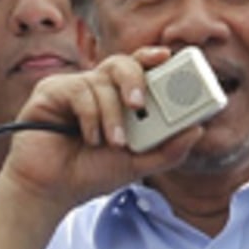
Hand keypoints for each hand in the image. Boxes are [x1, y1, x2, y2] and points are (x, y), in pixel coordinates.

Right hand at [0, 46, 204, 211]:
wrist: (51, 192)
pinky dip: (90, 116)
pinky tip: (89, 138)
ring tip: (112, 142)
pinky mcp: (50, 92)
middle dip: (134, 79)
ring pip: (101, 81)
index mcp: (117, 98)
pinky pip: (78, 90)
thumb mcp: (137, 164)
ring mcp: (72, 88)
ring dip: (112, 115)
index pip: (138, 68)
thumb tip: (198, 130)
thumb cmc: (89, 174)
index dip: (152, 57)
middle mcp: (95, 88)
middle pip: (120, 63)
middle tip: (140, 103)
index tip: (168, 56)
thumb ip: (168, 150)